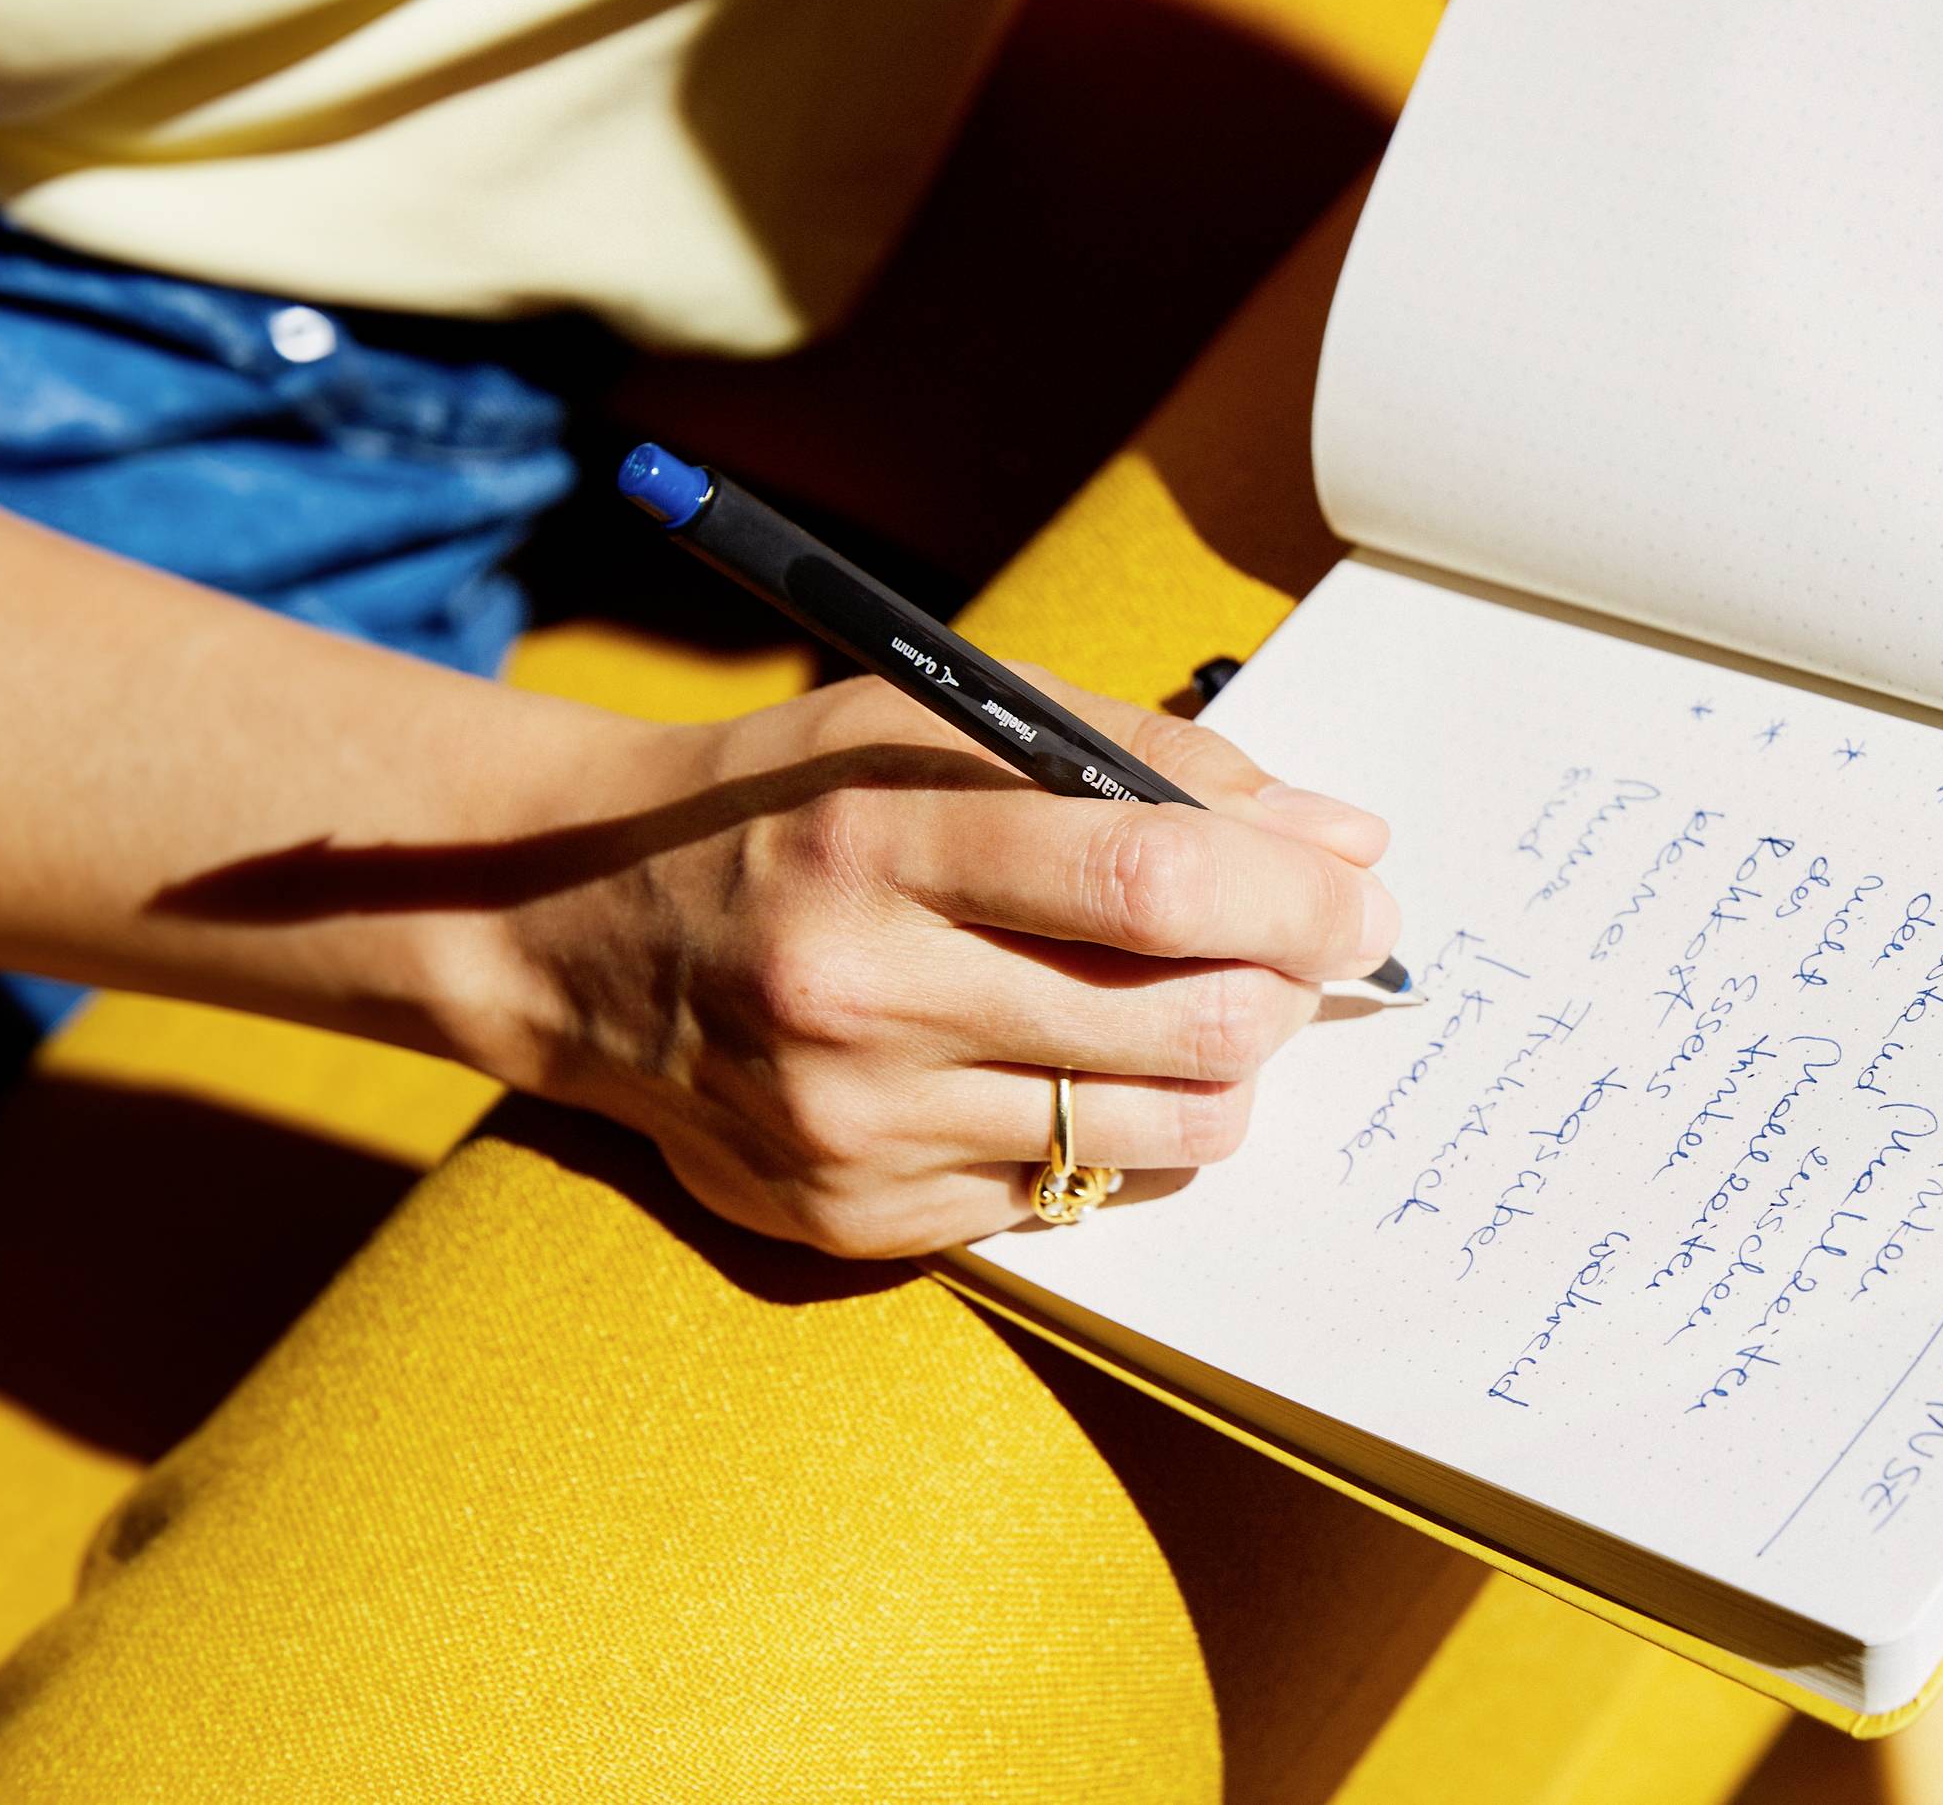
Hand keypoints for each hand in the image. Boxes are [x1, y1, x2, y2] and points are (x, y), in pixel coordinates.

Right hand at [476, 673, 1396, 1255]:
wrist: (578, 934)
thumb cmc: (792, 803)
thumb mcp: (939, 721)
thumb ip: (1143, 761)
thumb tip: (1337, 834)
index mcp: (881, 839)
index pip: (1149, 876)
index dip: (1296, 892)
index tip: (1364, 896)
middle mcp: (861, 995)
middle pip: (1184, 1020)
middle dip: (1291, 986)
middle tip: (1309, 953)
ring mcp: (854, 1128)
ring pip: (1157, 1131)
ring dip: (1226, 1070)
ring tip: (1205, 1009)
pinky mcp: (852, 1221)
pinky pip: (1073, 1194)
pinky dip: (1121, 1132)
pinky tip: (1079, 1067)